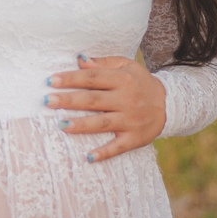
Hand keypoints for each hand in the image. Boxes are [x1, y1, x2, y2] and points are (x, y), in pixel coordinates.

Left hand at [45, 54, 166, 162]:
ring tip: (61, 125)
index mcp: (123, 79)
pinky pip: (118, 146)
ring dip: (81, 125)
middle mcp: (127, 99)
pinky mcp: (135, 138)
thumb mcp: (127, 66)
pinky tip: (88, 157)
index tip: (51, 81)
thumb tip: (79, 60)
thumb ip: (103, 63)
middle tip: (47, 101)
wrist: (169, 104)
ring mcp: (131, 120)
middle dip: (69, 100)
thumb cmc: (140, 82)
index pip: (92, 78)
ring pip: (102, 123)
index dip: (71, 79)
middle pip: (93, 100)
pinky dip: (104, 153)